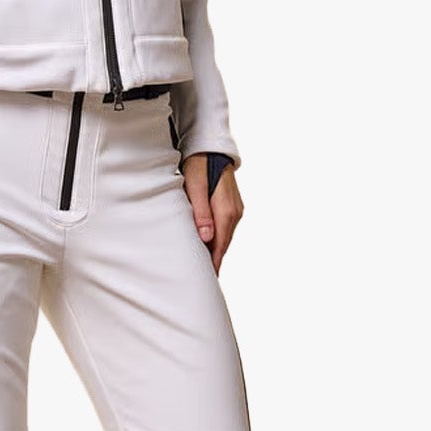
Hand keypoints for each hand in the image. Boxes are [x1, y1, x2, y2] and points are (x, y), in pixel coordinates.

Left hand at [181, 154, 241, 275]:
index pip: (220, 246)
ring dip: (215, 250)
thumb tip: (207, 238)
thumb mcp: (194, 187)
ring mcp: (236, 210)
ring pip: (225, 237)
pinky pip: (225, 229)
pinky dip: (217, 239)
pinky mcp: (233, 207)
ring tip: (204, 267)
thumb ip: (201, 212)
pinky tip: (208, 246)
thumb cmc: (199, 166)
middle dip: (214, 261)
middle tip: (202, 280)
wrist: (210, 149)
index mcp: (226, 211)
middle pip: (224, 244)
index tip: (207, 280)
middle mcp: (235, 213)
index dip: (214, 264)